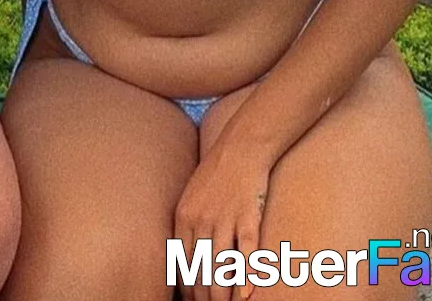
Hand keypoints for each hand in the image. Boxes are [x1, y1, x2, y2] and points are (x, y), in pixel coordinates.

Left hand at [174, 134, 270, 300]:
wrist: (242, 146)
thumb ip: (188, 225)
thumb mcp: (192, 196)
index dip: (188, 290)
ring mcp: (226, 218)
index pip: (183, 264)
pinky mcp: (248, 216)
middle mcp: (202, 220)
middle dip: (204, 298)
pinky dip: (246, 276)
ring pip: (221, 268)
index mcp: (184, 217)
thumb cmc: (217, 173)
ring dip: (222, 296)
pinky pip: (247, 252)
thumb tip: (185, 258)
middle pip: (201, 271)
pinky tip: (246, 295)